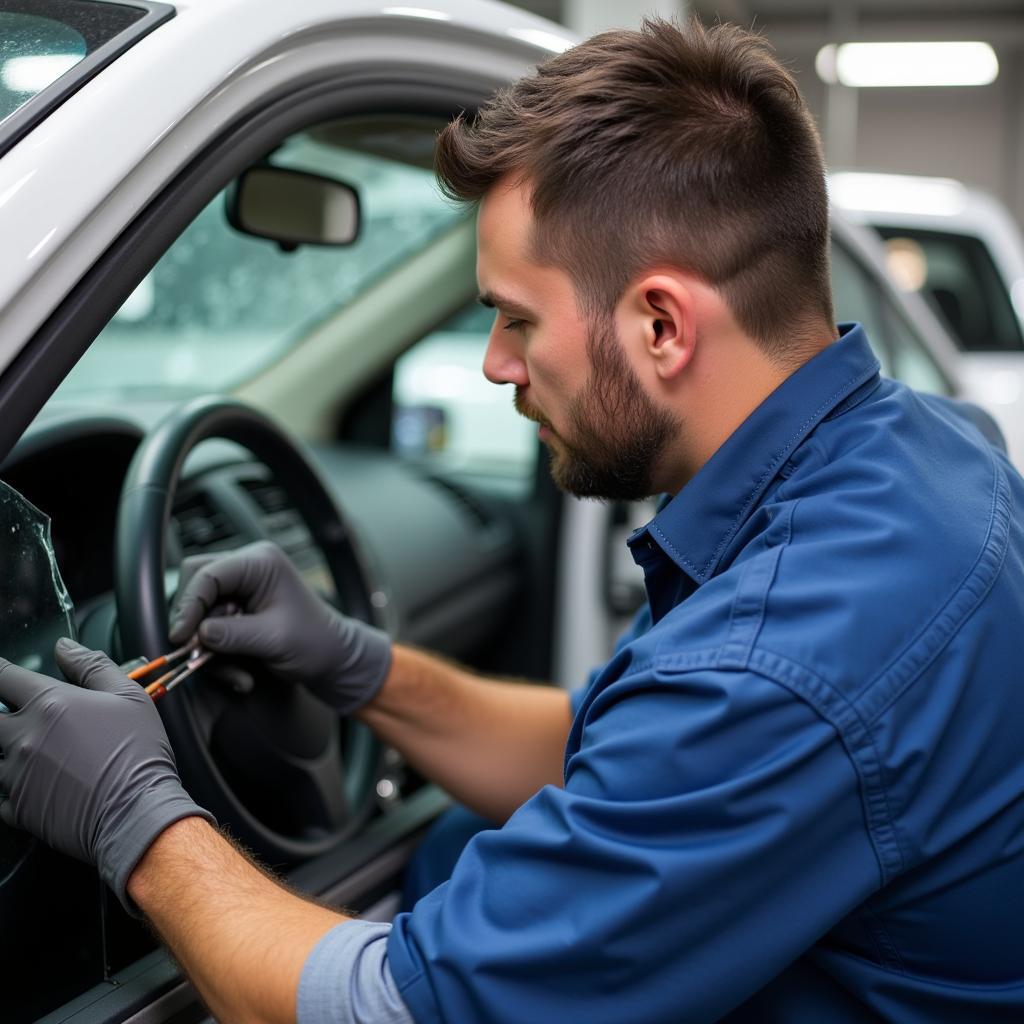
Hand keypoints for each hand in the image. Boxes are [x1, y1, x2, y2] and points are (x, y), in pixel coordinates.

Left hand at [0, 640, 214, 911]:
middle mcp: (23, 737)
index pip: (4, 677)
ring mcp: (15, 774)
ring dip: (7, 750)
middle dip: (2, 713)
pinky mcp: (17, 807)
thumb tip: (64, 647)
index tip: (5, 675)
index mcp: (49, 703)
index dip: (1, 672)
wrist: (137, 812)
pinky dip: (12, 786)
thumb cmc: (138, 753)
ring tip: (36, 753)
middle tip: (24, 718)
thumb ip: (91, 665)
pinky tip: (39, 783)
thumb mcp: (128, 695)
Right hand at [168, 541, 391, 714]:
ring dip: (209, 648)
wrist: (333, 659)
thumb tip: (198, 634)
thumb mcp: (274, 639)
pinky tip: (240, 676)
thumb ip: (233, 634)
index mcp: (260, 562)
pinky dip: (218, 656)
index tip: (181, 637)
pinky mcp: (235, 611)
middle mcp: (247, 569)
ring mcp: (240, 590)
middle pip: (196, 586)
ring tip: (237, 675)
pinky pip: (210, 630)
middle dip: (196, 624)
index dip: (189, 604)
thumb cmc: (315, 642)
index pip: (208, 573)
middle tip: (198, 654)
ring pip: (200, 612)